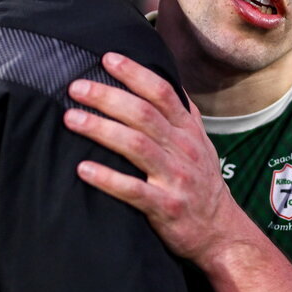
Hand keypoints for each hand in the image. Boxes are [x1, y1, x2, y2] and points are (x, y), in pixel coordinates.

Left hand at [62, 52, 245, 264]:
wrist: (220, 232)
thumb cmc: (202, 183)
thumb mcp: (200, 143)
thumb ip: (184, 113)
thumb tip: (169, 79)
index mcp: (187, 131)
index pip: (162, 93)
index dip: (135, 73)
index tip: (107, 59)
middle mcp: (182, 149)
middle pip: (143, 114)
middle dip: (108, 97)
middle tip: (76, 87)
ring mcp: (174, 178)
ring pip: (136, 146)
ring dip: (101, 130)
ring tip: (71, 119)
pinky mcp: (165, 207)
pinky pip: (133, 190)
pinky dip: (108, 178)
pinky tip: (83, 169)